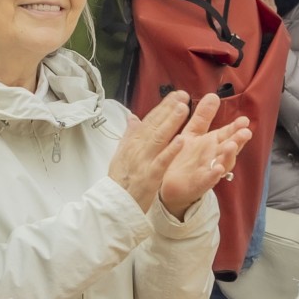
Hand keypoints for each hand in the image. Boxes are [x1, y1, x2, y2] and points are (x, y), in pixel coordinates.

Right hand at [109, 91, 192, 210]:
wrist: (114, 204)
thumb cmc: (120, 180)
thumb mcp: (120, 154)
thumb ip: (129, 134)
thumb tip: (132, 117)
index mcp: (132, 142)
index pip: (149, 120)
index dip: (163, 106)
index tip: (175, 95)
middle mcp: (137, 148)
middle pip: (155, 125)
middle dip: (169, 108)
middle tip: (183, 95)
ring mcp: (144, 161)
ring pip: (159, 138)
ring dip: (171, 122)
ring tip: (183, 108)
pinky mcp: (150, 176)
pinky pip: (162, 161)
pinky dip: (171, 150)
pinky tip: (181, 140)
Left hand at [157, 99, 250, 217]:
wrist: (167, 183)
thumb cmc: (183, 156)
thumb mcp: (192, 132)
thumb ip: (203, 116)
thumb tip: (213, 95)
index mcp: (213, 143)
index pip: (228, 134)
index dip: (236, 128)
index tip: (245, 120)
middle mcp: (214, 157)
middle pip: (229, 148)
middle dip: (238, 141)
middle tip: (246, 132)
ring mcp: (208, 171)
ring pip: (222, 164)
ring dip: (228, 156)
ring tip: (232, 146)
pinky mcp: (198, 184)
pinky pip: (208, 180)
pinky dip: (213, 175)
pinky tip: (217, 169)